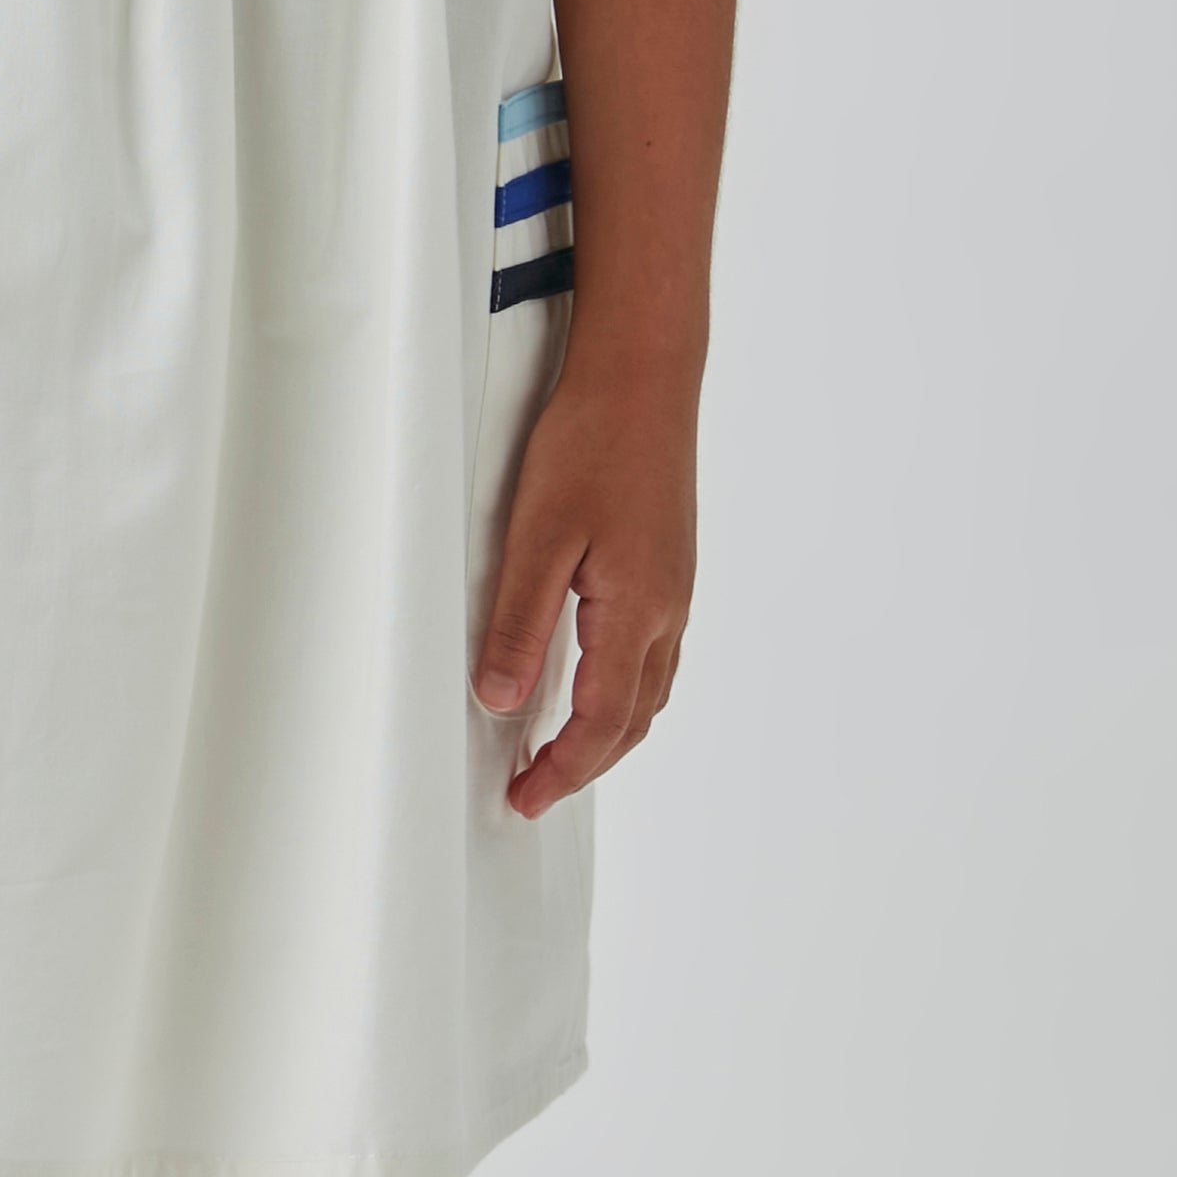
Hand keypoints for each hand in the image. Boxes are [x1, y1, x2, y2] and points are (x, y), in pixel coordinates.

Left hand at [471, 364, 696, 817]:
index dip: (562, 771)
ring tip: (562, 751)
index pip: (602, 723)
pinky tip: (595, 679)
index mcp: (636, 611)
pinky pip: (654, 653)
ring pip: (650, 689)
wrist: (644, 376)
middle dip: (587, 764)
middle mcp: (667, 609)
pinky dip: (625, 690)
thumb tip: (502, 699)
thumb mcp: (538, 537)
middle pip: (634, 719)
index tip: (525, 799)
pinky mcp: (668, 565)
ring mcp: (674, 587)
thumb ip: (520, 624)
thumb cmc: (593, 442)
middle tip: (535, 788)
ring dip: (610, 732)